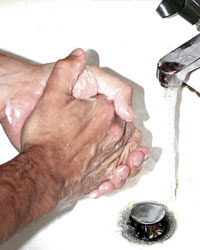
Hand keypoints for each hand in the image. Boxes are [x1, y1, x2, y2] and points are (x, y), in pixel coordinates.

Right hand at [21, 49, 147, 200]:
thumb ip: (67, 70)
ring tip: (121, 143)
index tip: (95, 107)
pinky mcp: (105, 173)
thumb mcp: (52, 94)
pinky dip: (126, 165)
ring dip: (129, 144)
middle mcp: (113, 134)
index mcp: (105, 112)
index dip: (108, 104)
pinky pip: (125, 168)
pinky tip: (122, 166)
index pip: (118, 104)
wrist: (40, 170)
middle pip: (127, 125)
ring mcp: (111, 154)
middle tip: (109, 124)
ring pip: (131, 146)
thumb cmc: (45, 138)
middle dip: (119, 123)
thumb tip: (79, 55)